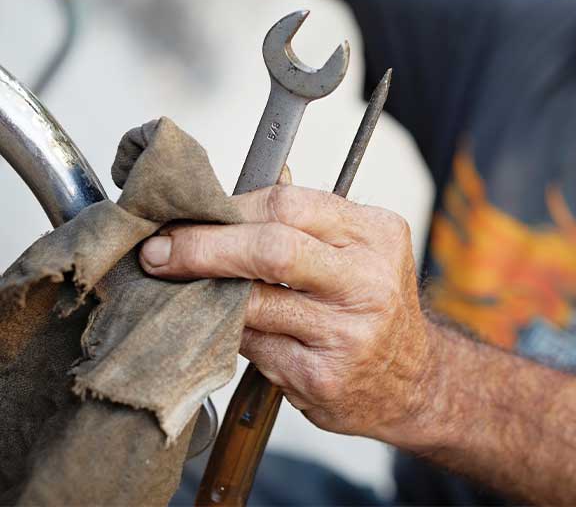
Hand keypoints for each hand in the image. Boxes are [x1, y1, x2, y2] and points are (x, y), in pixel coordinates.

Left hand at [139, 183, 434, 440]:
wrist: (411, 380)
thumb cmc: (373, 306)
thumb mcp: (360, 250)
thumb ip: (305, 222)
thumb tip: (227, 198)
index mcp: (377, 235)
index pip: (290, 204)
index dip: (231, 207)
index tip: (192, 214)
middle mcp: (369, 281)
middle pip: (271, 248)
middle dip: (202, 247)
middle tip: (160, 252)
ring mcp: (347, 333)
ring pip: (252, 303)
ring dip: (205, 294)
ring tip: (183, 287)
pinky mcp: (322, 376)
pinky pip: (253, 346)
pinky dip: (230, 332)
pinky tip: (228, 327)